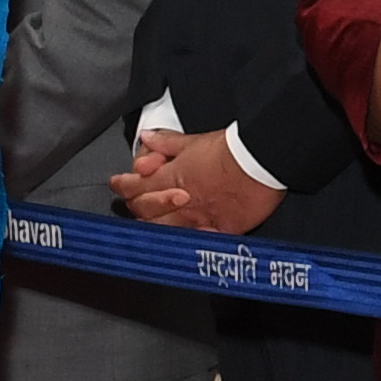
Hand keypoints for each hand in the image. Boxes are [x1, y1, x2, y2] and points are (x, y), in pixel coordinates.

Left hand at [109, 129, 282, 237]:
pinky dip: (188, 242)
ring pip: (162, 231)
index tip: (119, 184)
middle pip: (143, 211)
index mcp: (170, 178)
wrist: (261, 161)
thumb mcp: (194, 140)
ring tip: (156, 222)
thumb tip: (147, 138)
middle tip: (135, 201)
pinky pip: (196, 243)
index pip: (133, 186)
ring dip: (156, 226)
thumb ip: (167, 143)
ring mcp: (197, 219)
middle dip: (135, 205)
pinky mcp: (219, 230)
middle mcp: (179, 202)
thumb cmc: (232, 150)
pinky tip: (185, 240)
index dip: (122, 185)